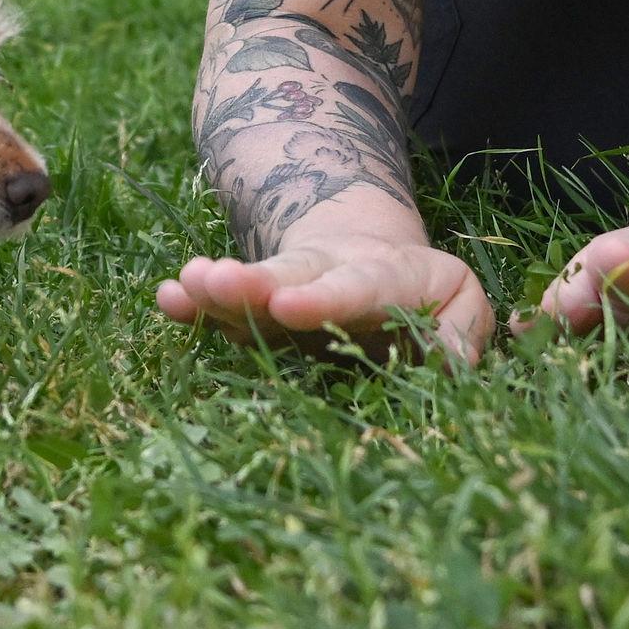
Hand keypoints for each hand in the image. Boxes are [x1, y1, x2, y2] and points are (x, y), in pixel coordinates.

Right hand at [155, 233, 497, 364]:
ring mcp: (282, 296)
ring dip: (214, 292)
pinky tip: (166, 301)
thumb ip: (462, 329)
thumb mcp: (459, 300)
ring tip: (181, 285)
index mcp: (378, 278)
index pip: (352, 289)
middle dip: (251, 283)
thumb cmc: (422, 294)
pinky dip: (194, 309)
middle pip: (286, 277)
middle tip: (212, 277)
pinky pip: (222, 313)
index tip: (288, 305)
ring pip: (247, 292)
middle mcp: (322, 279)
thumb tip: (449, 365)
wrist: (374, 263)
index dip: (321, 300)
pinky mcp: (255, 316)